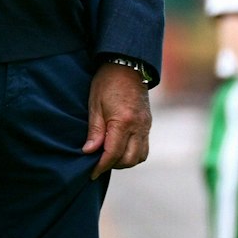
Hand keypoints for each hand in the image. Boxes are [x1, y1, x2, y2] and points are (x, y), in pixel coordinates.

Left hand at [82, 63, 151, 177]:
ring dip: (125, 161)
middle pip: (129, 159)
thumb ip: (95, 130)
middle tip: (99, 163)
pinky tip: (121, 148)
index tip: (91, 173)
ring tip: (110, 156)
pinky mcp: (148, 124)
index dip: (101, 166)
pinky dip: (133, 153)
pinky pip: (144, 147)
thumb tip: (89, 152)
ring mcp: (146, 125)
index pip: (113, 153)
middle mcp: (138, 126)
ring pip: (140, 156)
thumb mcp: (95, 105)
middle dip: (113, 165)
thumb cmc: (107, 82)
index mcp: (123, 121)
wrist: (127, 65)